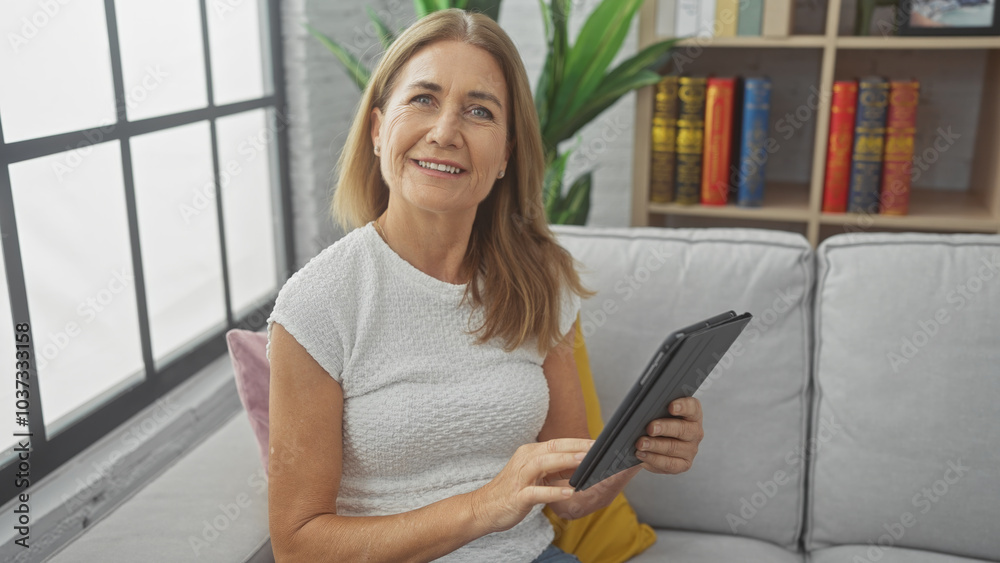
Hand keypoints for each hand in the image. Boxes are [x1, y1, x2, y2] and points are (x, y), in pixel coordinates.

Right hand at [469, 438, 592, 533]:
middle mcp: (524, 461)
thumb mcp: (535, 475)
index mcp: (529, 453)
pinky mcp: (518, 496)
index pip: (556, 443)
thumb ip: (554, 469)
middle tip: (595, 448)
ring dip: (564, 461)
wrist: (483, 508)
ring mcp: (520, 478)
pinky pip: (537, 492)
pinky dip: (553, 491)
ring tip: (583, 462)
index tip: (596, 443)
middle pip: (552, 448)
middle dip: (575, 447)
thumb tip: (580, 465)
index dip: (576, 442)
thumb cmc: (512, 491)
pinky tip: (569, 492)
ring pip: (543, 463)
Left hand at [634, 397, 702, 473]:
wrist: (657, 443)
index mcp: (693, 415)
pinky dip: (653, 459)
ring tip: (641, 444)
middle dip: (664, 428)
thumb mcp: (660, 413)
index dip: (683, 406)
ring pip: (673, 447)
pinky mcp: (683, 464)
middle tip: (650, 428)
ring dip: (655, 445)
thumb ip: (657, 409)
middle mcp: (694, 432)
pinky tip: (642, 454)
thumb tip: (643, 411)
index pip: (693, 407)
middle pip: (683, 429)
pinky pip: (669, 464)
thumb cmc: (659, 423)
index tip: (671, 407)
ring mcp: (691, 449)